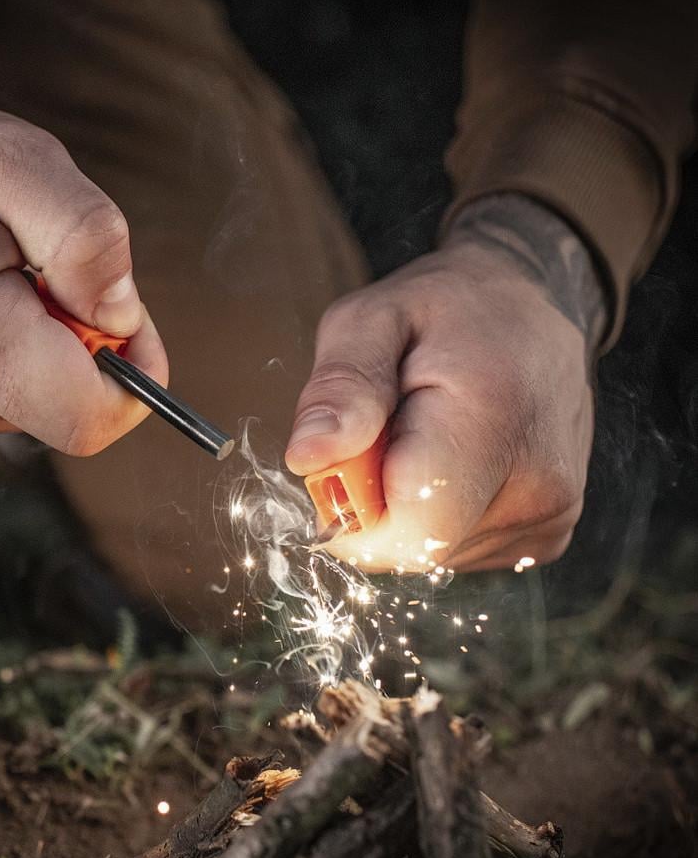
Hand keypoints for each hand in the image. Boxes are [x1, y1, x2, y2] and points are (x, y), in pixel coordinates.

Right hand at [0, 65, 166, 453]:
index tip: (130, 321)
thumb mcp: (15, 159)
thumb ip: (88, 239)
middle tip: (50, 275)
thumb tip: (124, 318)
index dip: (136, 378)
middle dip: (88, 351)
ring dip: (45, 350)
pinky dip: (10, 358)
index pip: (88, 418)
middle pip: (68, 413)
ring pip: (35, 408)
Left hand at [285, 193, 603, 572]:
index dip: (353, 510)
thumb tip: (306, 458)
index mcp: (494, 427)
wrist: (538, 304)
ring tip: (432, 437)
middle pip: (410, 548)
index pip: (404, 533)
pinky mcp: (548, 534)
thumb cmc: (447, 308)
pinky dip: (438, 513)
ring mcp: (550, 519)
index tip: (353, 452)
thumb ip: (340, 388)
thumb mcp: (372, 319)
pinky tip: (457, 459)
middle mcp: (539, 489)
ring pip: (430, 554)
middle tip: (391, 432)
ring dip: (407, 505)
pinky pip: (457, 550)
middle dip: (375, 504)